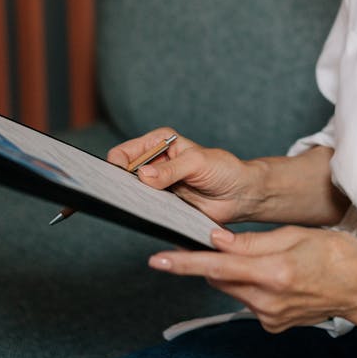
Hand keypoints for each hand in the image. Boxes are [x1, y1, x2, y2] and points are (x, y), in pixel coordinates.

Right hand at [108, 128, 262, 224]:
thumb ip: (171, 169)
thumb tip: (143, 175)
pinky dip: (142, 213)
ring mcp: (156, 184)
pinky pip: (144, 209)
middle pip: (121, 174)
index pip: (124, 152)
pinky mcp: (162, 204)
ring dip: (131, 200)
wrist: (240, 194)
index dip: (116, 166)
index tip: (119, 180)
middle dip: (119, 185)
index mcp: (158, 142)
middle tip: (122, 196)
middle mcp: (153, 162)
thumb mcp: (198, 162)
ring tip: (136, 205)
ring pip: (130, 193)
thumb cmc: (224, 170)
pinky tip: (146, 215)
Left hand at [148, 226, 356, 332]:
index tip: (158, 259)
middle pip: (222, 278)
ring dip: (238, 273)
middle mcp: (268, 300)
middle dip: (215, 261)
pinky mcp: (273, 325)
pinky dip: (254, 286)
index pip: (218, 267)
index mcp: (275, 272)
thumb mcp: (298, 235)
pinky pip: (249, 301)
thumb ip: (254, 241)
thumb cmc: (339, 254)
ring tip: (270, 259)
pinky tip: (279, 278)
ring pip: (235, 289)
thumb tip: (217, 241)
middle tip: (223, 243)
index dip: (185, 262)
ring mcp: (270, 317)